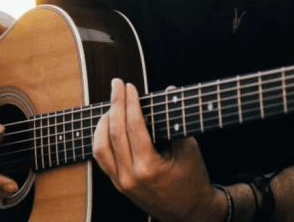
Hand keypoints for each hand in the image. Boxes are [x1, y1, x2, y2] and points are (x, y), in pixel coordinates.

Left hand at [93, 79, 223, 221]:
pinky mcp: (118, 186)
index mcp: (148, 168)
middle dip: (115, 104)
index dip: (129, 103)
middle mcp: (130, 177)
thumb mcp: (189, 150)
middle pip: (114, 132)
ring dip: (103, 122)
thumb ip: (176, 121)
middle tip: (117, 85)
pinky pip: (102, 159)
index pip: (133, 126)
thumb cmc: (193, 181)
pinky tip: (107, 126)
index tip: (129, 86)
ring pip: (100, 147)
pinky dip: (101, 139)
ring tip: (112, 105)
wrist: (191, 213)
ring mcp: (121, 183)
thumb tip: (169, 90)